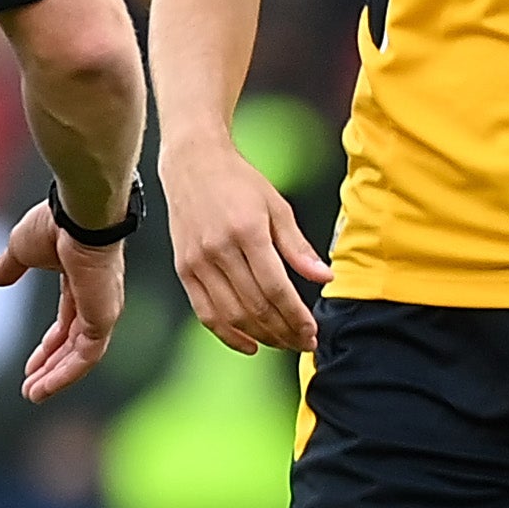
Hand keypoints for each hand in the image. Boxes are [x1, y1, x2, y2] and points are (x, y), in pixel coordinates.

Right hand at [0, 201, 129, 399]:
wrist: (78, 214)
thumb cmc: (56, 222)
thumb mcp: (21, 249)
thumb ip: (7, 267)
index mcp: (80, 282)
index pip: (67, 324)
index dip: (49, 346)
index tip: (32, 364)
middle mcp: (96, 299)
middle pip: (73, 344)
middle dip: (51, 368)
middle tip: (32, 388)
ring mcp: (102, 309)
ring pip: (81, 355)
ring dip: (57, 377)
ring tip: (34, 394)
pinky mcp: (103, 318)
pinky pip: (87, 355)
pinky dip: (67, 373)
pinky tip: (47, 386)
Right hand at [166, 141, 328, 354]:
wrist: (193, 164)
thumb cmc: (237, 182)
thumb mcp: (277, 206)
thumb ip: (298, 247)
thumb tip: (324, 276)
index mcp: (247, 232)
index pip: (276, 288)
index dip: (296, 316)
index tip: (312, 332)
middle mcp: (218, 250)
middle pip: (255, 306)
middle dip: (284, 331)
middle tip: (303, 342)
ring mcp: (197, 262)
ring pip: (231, 315)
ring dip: (260, 336)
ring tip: (282, 343)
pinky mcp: (184, 269)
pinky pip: (205, 312)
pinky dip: (227, 334)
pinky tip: (249, 343)